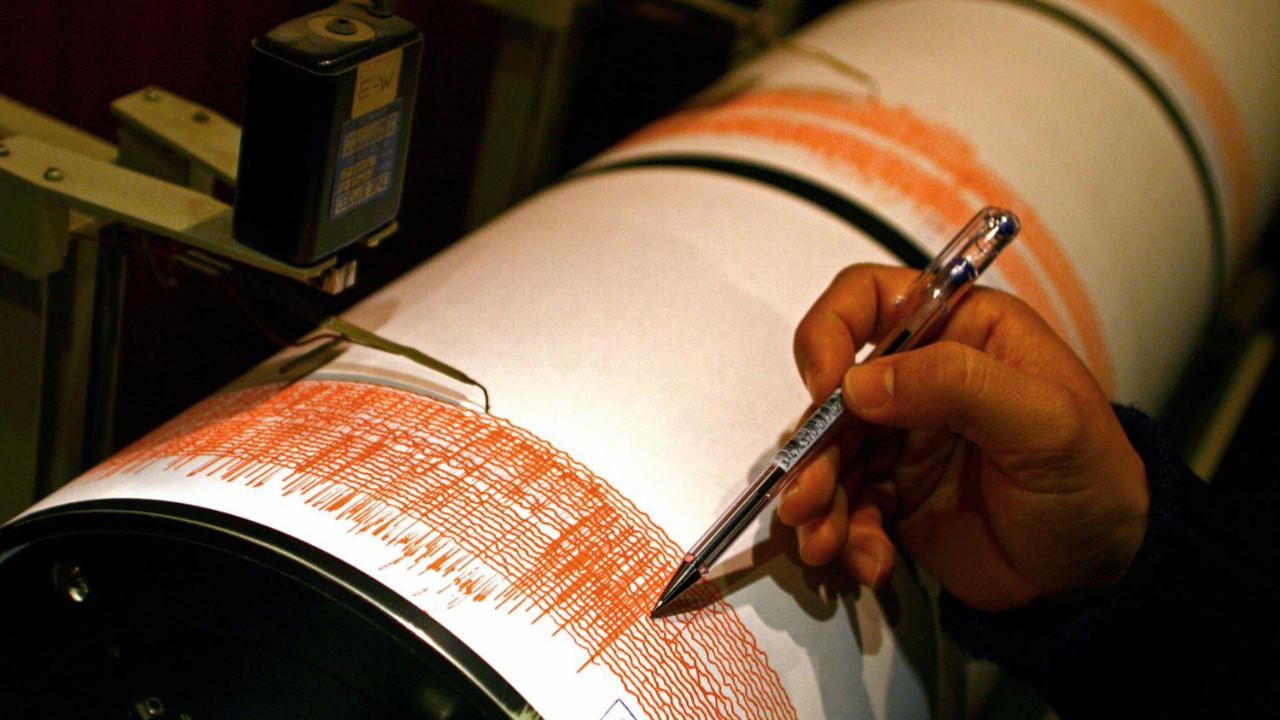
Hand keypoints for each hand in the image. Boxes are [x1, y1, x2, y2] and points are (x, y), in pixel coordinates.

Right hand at [778, 264, 1148, 611]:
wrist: (1102, 571)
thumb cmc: (1095, 479)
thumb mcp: (1045, 422)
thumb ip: (959, 385)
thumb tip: (861, 381)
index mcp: (959, 331)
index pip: (868, 299)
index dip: (831, 332)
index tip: (823, 385)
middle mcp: (920, 378)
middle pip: (832, 391)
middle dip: (813, 447)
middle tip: (807, 496)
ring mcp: (901, 437)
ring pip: (828, 453)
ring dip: (817, 499)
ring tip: (825, 542)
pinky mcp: (893, 495)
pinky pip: (846, 507)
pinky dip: (845, 536)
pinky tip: (869, 561)